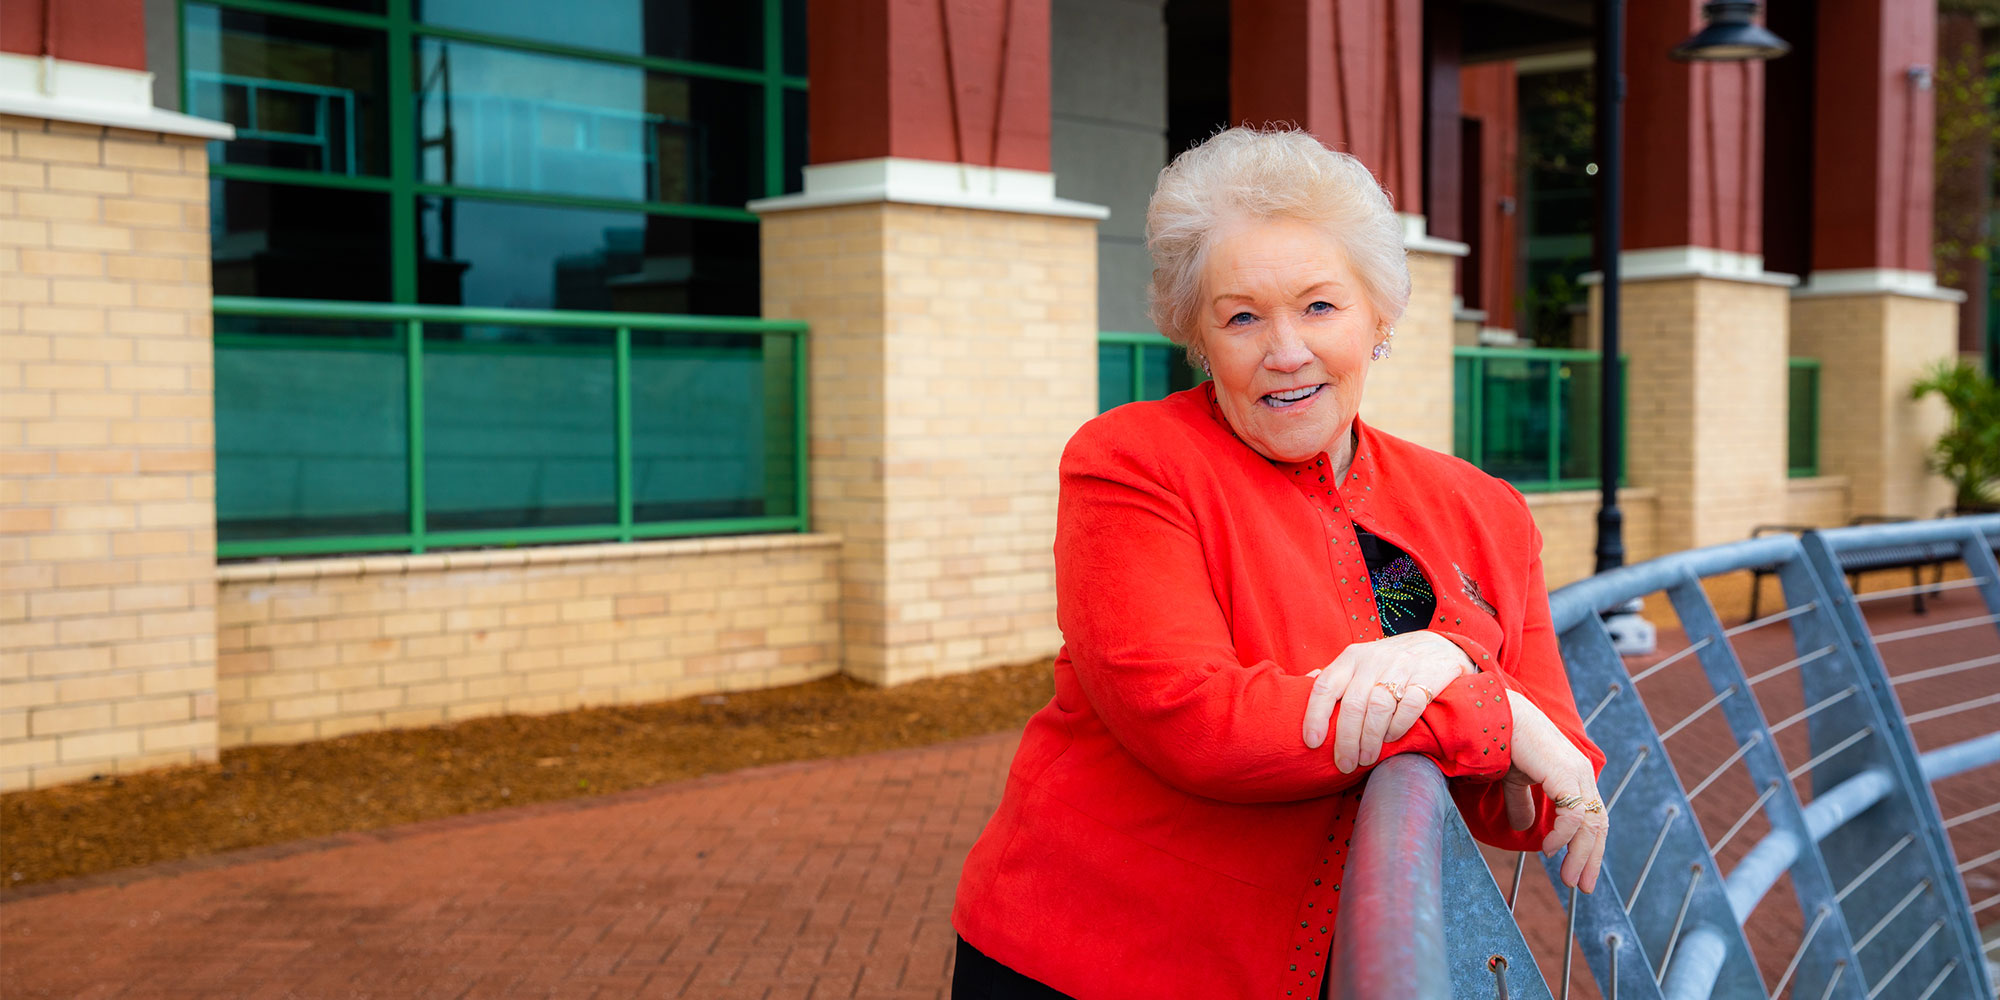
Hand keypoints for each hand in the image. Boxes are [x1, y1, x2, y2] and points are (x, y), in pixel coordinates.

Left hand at [1301, 631, 1476, 772]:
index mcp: (1351, 657)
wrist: (1439, 645)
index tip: (1312, 743)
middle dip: (1346, 740)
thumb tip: (1302, 686)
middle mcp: (1373, 660)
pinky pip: (1409, 706)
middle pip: (1353, 705)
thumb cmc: (1390, 662)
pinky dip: (1398, 726)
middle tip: (1344, 764)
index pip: (1325, 686)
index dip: (1315, 716)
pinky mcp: (1427, 677)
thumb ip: (1336, 676)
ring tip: (1366, 758)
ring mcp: (1401, 667)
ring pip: (1379, 707)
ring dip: (1370, 739)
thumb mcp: (1360, 660)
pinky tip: (1391, 739)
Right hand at [1502, 689, 1607, 893]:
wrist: (1496, 716)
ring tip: (1568, 878)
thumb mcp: (1516, 780)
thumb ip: (1522, 803)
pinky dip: (1563, 837)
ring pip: (1589, 824)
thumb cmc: (1505, 742)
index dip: (1590, 846)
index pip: (1593, 816)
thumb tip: (1524, 827)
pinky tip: (1549, 848)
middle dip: (1591, 858)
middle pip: (1597, 824)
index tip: (1582, 873)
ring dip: (1579, 855)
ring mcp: (1576, 773)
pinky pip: (1572, 816)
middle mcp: (1582, 774)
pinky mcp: (1564, 774)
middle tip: (1582, 886)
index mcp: (1575, 774)